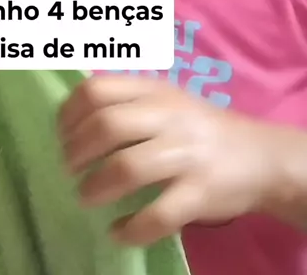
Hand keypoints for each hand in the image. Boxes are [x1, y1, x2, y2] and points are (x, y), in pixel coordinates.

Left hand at [58, 75, 285, 245]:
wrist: (259, 156)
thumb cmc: (198, 127)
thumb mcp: (165, 99)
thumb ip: (126, 100)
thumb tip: (70, 118)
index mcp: (154, 90)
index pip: (96, 90)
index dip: (69, 115)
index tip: (62, 136)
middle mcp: (168, 116)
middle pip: (106, 126)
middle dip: (75, 152)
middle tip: (69, 169)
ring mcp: (185, 154)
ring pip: (126, 168)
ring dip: (94, 188)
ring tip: (86, 197)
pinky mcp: (200, 192)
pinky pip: (157, 214)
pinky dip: (130, 228)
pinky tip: (118, 231)